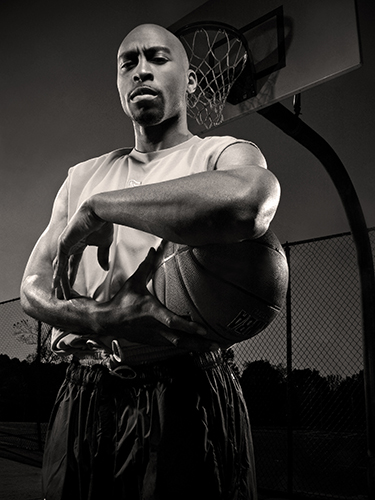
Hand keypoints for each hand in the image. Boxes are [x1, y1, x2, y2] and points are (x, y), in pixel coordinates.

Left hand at [52, 201, 112, 298]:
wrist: (100, 212)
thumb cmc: (103, 224)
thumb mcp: (105, 244)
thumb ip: (102, 256)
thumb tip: (105, 268)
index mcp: (78, 244)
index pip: (72, 264)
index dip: (71, 276)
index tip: (71, 287)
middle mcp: (69, 245)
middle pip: (63, 268)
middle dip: (63, 282)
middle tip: (62, 295)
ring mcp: (64, 244)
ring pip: (60, 268)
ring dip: (60, 282)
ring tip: (60, 296)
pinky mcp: (63, 244)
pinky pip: (60, 263)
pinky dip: (59, 275)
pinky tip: (58, 285)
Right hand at [96, 247, 218, 352]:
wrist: (108, 321)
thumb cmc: (122, 301)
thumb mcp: (134, 282)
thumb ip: (146, 265)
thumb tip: (154, 248)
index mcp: (151, 311)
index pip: (172, 321)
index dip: (188, 326)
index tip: (203, 329)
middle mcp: (155, 327)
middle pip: (180, 339)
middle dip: (198, 343)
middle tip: (217, 344)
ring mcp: (155, 337)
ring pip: (179, 345)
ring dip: (196, 347)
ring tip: (214, 347)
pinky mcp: (154, 342)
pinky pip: (173, 346)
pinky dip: (187, 347)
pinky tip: (199, 346)